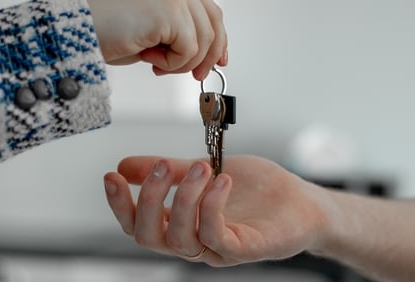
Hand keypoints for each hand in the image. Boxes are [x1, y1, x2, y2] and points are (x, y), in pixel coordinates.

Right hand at [86, 0, 226, 79]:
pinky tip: (148, 57)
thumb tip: (204, 51)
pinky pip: (188, 50)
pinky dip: (171, 64)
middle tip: (196, 75)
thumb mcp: (151, 24)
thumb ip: (178, 28)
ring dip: (181, 62)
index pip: (208, 8)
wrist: (76, 33)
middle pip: (213, 22)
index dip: (217, 37)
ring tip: (155, 62)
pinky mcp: (170, 11)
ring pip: (203, 40)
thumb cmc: (105, 30)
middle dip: (208, 55)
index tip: (218, 59)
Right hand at [103, 155, 329, 266]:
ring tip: (200, 167)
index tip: (113, 175)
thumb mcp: (205, 171)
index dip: (120, 204)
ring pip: (180, 239)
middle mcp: (194, 241)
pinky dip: (212, 206)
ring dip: (184, 198)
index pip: (137, 224)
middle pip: (149, 237)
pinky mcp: (244, 250)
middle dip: (148, 200)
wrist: (301, 201)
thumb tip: (126, 164)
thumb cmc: (257, 190)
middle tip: (162, 166)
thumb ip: (169, 171)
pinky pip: (216, 237)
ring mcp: (218, 249)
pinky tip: (222, 181)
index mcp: (181, 224)